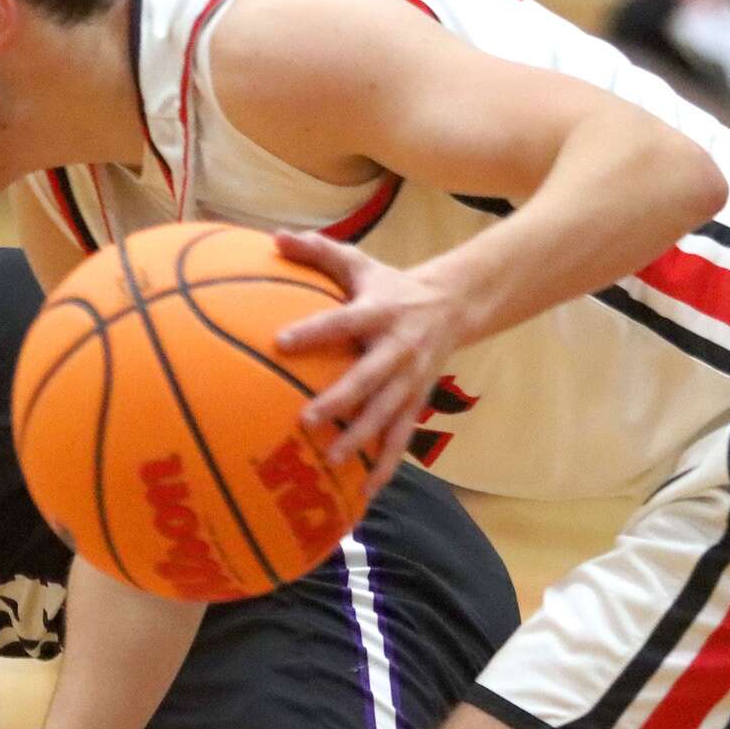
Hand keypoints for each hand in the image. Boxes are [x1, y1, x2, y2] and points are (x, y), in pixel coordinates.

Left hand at [273, 230, 464, 495]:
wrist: (454, 305)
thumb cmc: (391, 286)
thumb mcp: (360, 262)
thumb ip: (318, 251)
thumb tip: (274, 236)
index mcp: (380, 312)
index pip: (344, 321)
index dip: (314, 330)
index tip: (280, 341)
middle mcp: (398, 349)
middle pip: (369, 378)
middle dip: (341, 400)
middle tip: (306, 420)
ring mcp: (411, 380)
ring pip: (388, 414)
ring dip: (363, 439)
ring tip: (333, 460)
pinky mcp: (418, 403)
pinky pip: (402, 439)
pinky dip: (386, 466)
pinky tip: (366, 492)